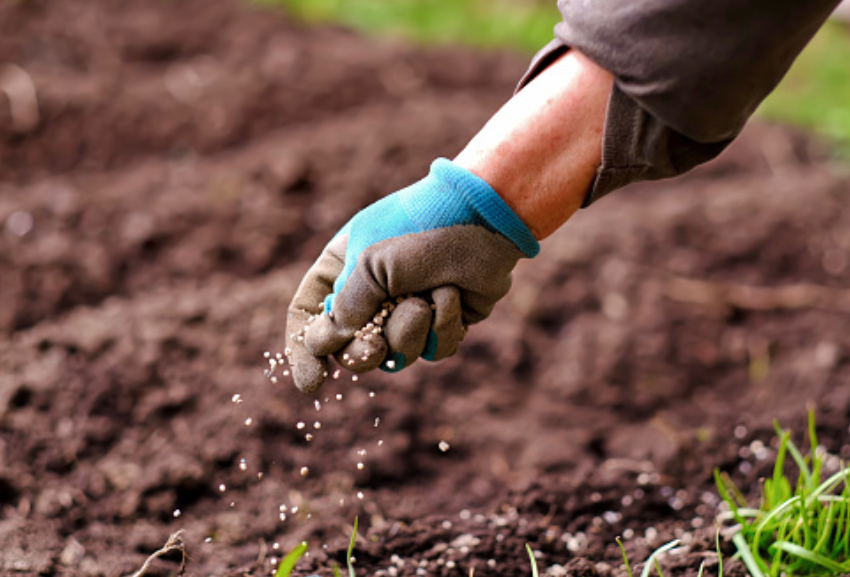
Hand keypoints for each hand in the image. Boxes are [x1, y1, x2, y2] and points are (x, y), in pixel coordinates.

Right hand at [285, 159, 538, 392]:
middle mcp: (372, 292)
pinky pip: (434, 351)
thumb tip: (325, 345)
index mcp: (342, 268)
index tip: (312, 382)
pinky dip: (443, 327)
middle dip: (364, 353)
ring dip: (409, 331)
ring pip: (396, 355)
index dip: (305, 351)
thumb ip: (345, 307)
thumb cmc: (420, 228)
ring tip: (425, 299)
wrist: (485, 217)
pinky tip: (453, 295)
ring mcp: (409, 310)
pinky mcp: (444, 322)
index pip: (308, 315)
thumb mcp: (370, 263)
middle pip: (350, 348)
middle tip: (374, 348)